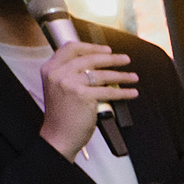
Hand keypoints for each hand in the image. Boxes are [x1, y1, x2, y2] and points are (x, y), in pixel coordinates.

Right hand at [38, 42, 139, 160]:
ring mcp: (70, 84)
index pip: (70, 48)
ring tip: (133, 77)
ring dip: (122, 75)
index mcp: (50, 69)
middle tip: (125, 60)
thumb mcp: (58, 89)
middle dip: (111, 58)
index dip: (91, 47)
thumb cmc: (62, 116)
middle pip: (90, 58)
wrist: (58, 136)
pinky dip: (124, 92)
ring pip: (102, 74)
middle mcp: (58, 73)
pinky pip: (109, 91)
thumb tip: (96, 67)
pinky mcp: (83, 96)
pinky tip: (132, 92)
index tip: (106, 50)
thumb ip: (70, 75)